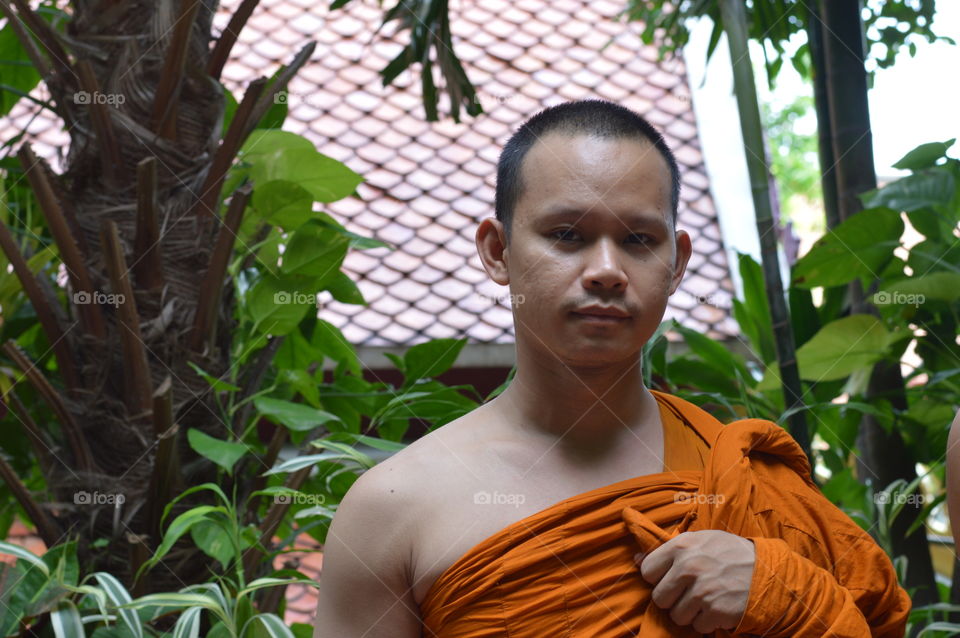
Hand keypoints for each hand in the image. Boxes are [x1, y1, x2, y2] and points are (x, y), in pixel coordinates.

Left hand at [635, 530, 754, 632]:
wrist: (768, 572)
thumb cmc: (730, 554)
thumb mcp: (701, 540)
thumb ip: (670, 549)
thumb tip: (636, 559)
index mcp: (682, 546)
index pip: (648, 570)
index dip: (658, 578)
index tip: (670, 579)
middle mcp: (689, 567)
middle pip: (659, 598)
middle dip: (672, 599)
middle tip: (689, 593)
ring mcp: (702, 591)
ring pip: (676, 615)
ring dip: (689, 613)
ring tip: (705, 600)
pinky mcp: (715, 611)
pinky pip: (697, 626)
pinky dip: (706, 622)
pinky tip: (717, 607)